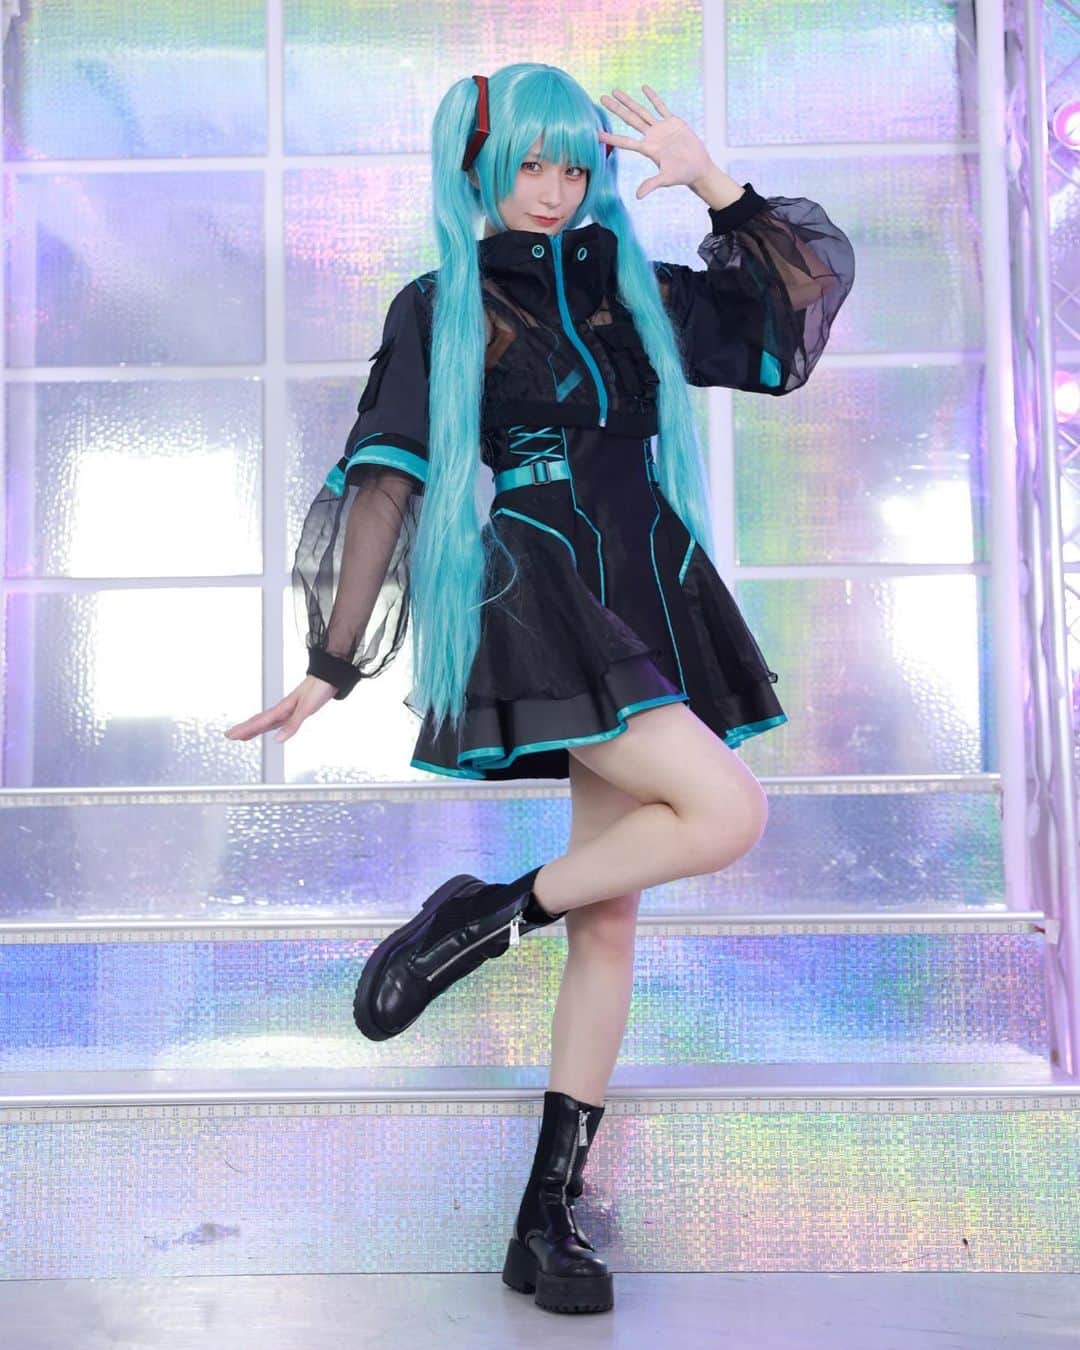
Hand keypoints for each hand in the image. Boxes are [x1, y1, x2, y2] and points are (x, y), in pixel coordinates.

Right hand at [224, 675, 337, 743]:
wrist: (329, 677)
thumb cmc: (318, 688)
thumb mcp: (306, 708)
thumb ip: (292, 725)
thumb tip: (278, 740)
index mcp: (282, 709)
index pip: (259, 722)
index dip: (245, 730)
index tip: (231, 735)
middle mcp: (282, 710)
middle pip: (258, 721)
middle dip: (243, 729)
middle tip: (229, 736)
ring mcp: (287, 710)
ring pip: (265, 721)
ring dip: (252, 728)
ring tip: (242, 734)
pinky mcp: (294, 710)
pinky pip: (276, 720)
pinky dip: (267, 725)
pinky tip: (267, 729)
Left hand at [598, 84, 714, 199]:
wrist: (698, 167)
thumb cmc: (682, 175)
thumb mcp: (666, 179)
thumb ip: (651, 185)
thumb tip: (638, 196)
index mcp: (648, 149)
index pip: (625, 142)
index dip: (611, 137)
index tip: (596, 132)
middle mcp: (651, 137)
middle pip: (629, 120)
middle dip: (616, 109)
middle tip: (602, 99)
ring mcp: (661, 128)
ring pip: (641, 111)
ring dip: (628, 101)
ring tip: (615, 91)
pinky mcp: (673, 122)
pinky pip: (661, 107)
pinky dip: (653, 97)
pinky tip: (644, 88)